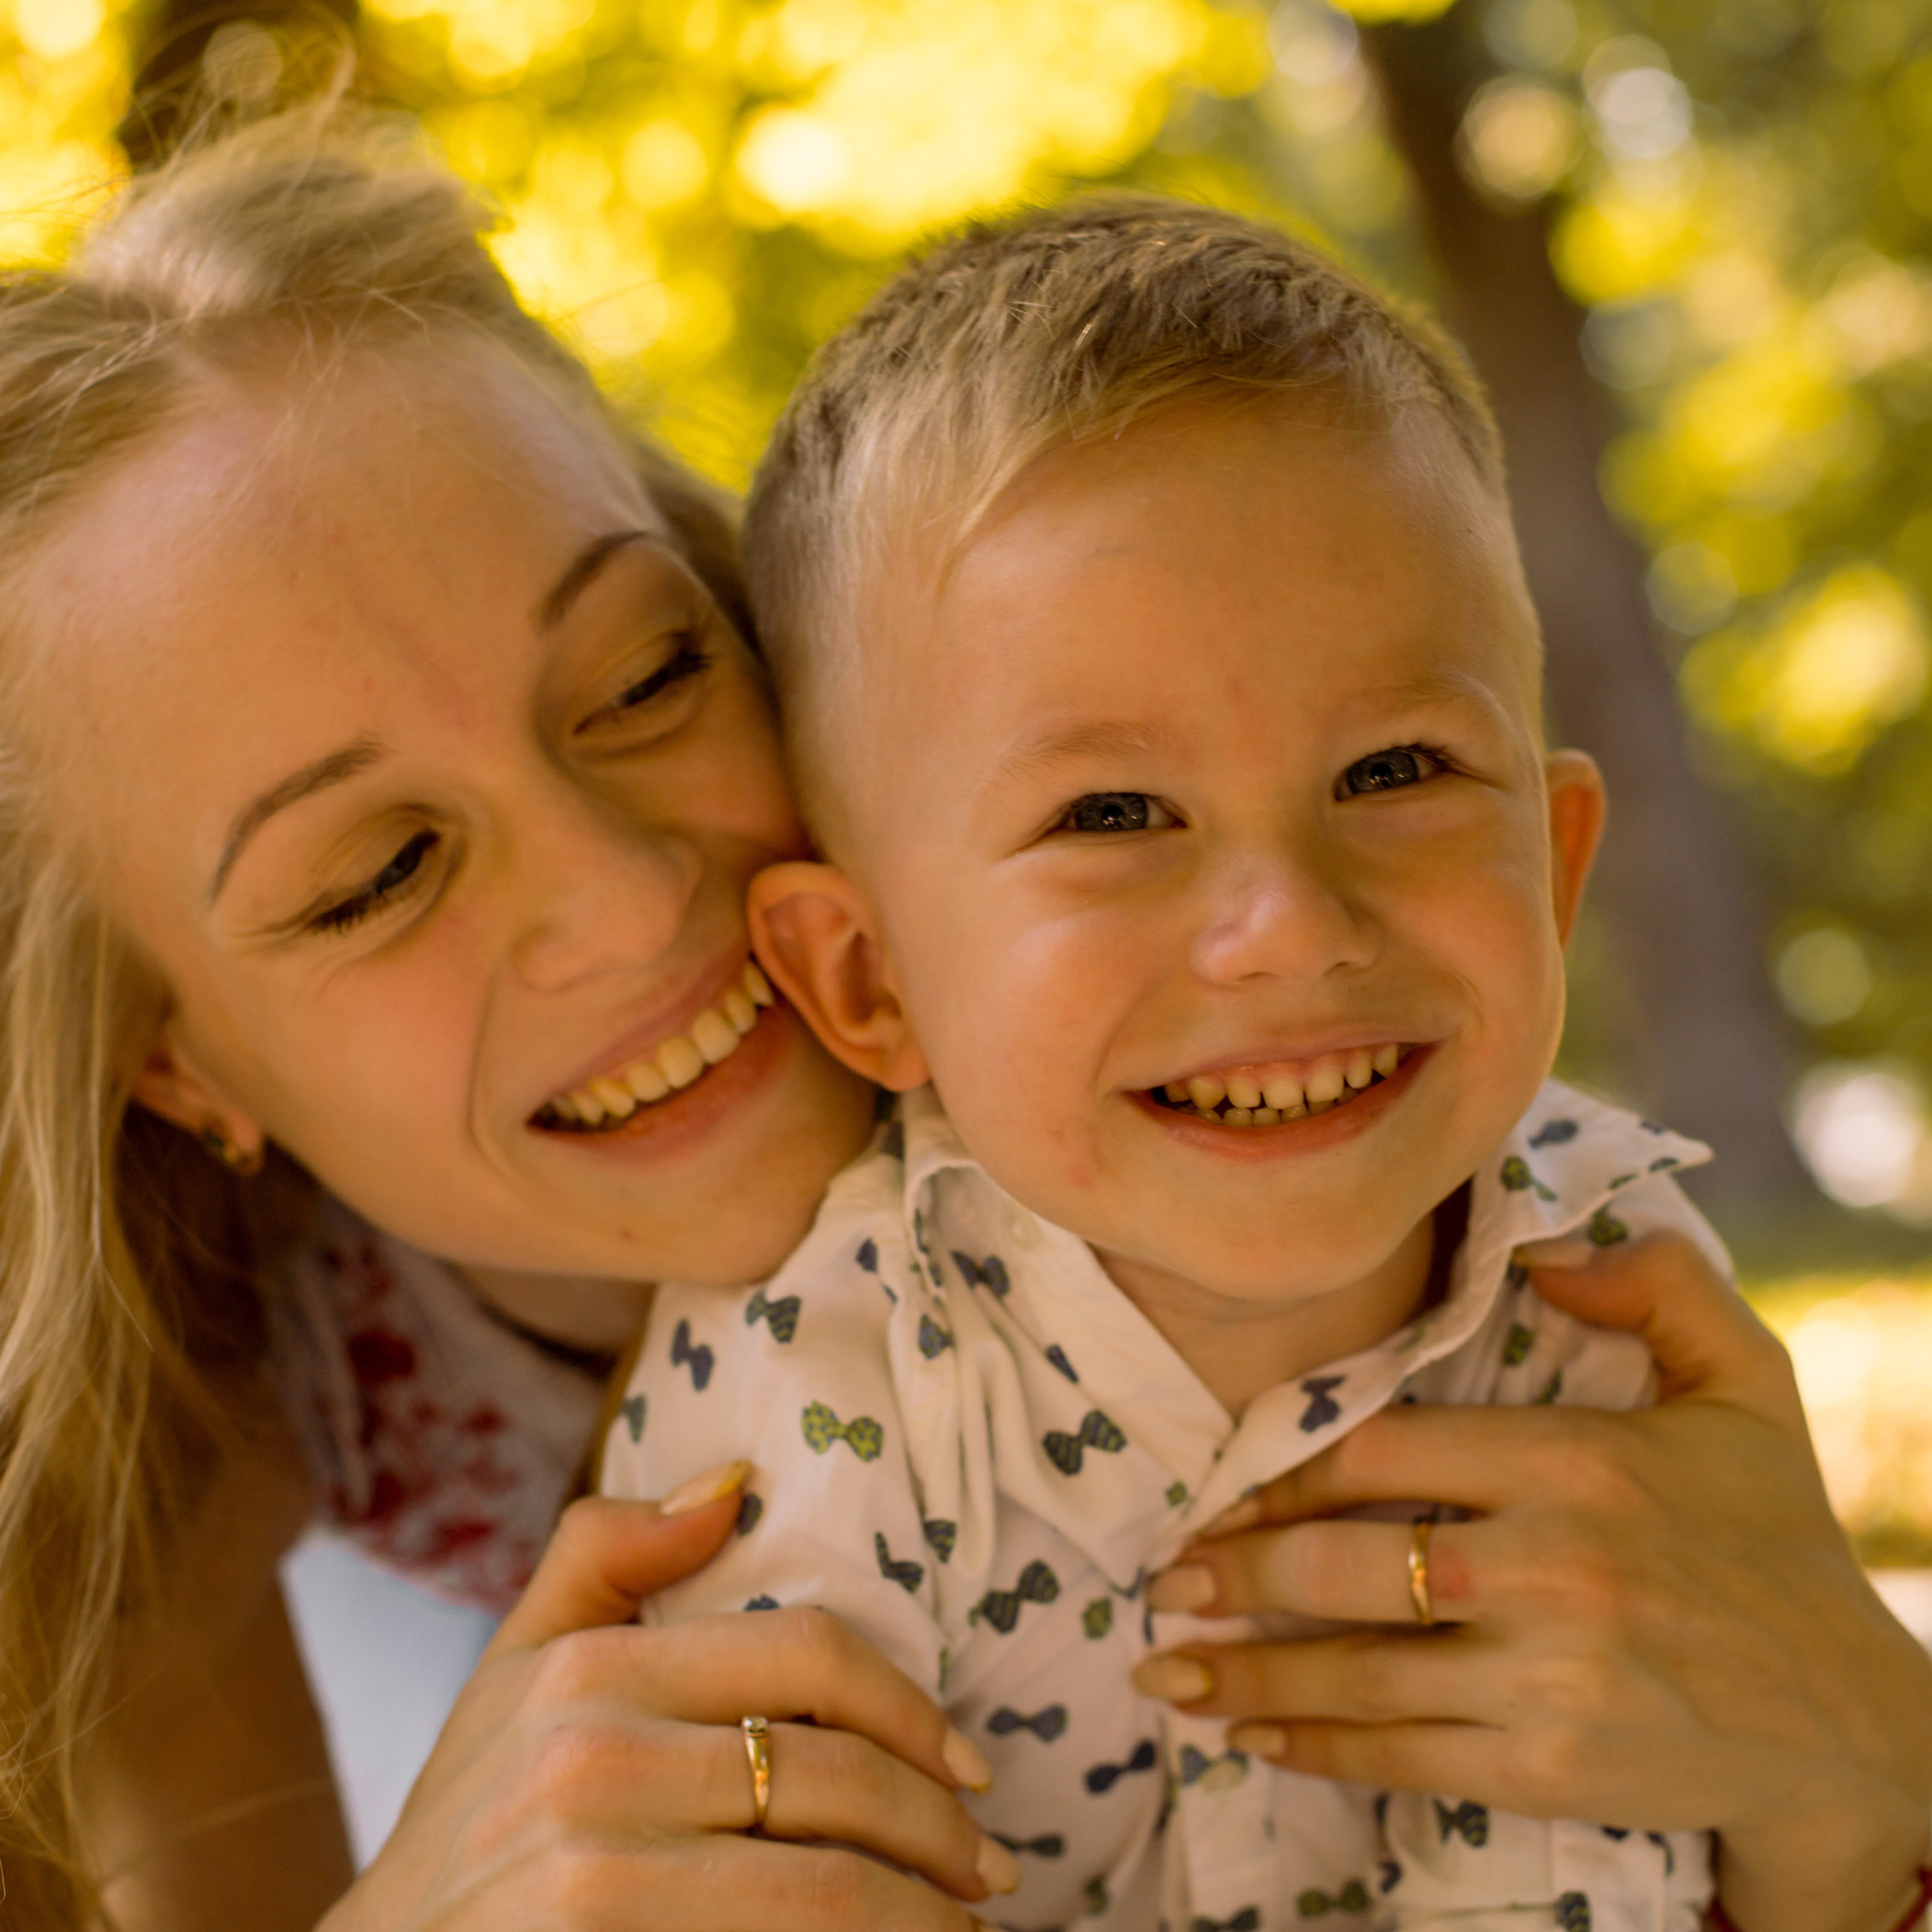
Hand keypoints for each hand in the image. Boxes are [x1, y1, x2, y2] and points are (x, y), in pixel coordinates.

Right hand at [320, 1470, 1009, 1930]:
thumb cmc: (465, 1823)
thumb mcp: (514, 1667)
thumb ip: (607, 1551)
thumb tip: (737, 1481)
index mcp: (591, 1670)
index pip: (812, 1658)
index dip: (915, 1709)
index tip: (968, 1764)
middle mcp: (595, 1766)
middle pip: (839, 1780)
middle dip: (941, 1830)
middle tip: (987, 1862)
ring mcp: (600, 1880)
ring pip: (832, 1889)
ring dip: (925, 1911)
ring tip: (963, 1921)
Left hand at [1131, 1234, 1931, 1931]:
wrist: (1854, 1723)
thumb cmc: (1777, 1539)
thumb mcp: (1747, 1381)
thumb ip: (1661, 1286)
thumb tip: (1551, 1251)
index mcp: (1577, 1460)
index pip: (1379, 1453)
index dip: (1282, 1476)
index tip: (1222, 1494)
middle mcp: (1552, 1564)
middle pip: (1345, 1565)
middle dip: (1235, 1577)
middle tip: (1165, 1582)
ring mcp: (1548, 1675)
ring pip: (1354, 1672)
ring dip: (1244, 1676)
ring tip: (1168, 1670)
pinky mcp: (1550, 1767)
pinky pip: (1399, 1754)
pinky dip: (1313, 1748)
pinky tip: (1254, 1739)